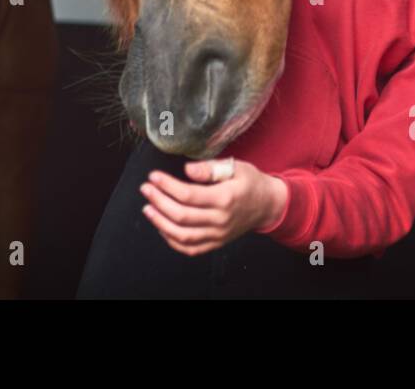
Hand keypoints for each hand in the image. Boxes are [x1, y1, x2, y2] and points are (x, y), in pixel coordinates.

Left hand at [139, 158, 287, 255]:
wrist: (268, 205)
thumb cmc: (250, 182)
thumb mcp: (236, 167)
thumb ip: (210, 168)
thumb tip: (187, 169)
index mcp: (225, 198)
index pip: (188, 195)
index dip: (167, 186)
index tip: (153, 176)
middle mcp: (220, 220)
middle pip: (181, 215)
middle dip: (159, 201)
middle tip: (146, 189)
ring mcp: (218, 235)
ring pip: (182, 235)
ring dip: (160, 222)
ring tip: (148, 208)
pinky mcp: (216, 243)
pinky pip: (190, 248)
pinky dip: (172, 240)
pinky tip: (162, 226)